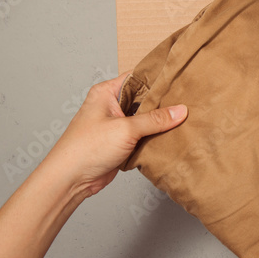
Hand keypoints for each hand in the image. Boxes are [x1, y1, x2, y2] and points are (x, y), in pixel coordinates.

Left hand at [43, 73, 187, 198]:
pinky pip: (143, 134)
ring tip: (185, 117)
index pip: (138, 77)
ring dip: (160, 122)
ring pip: (145, 117)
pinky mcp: (121, 141)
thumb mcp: (125, 129)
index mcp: (106, 92)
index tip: (181, 79)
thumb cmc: (86, 149)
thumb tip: (180, 111)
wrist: (70, 180)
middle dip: (163, 102)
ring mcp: (116, 123)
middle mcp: (111, 105)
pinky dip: (155, 136)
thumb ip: (155, 120)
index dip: (159, 78)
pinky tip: (172, 134)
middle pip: (144, 98)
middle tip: (188, 100)